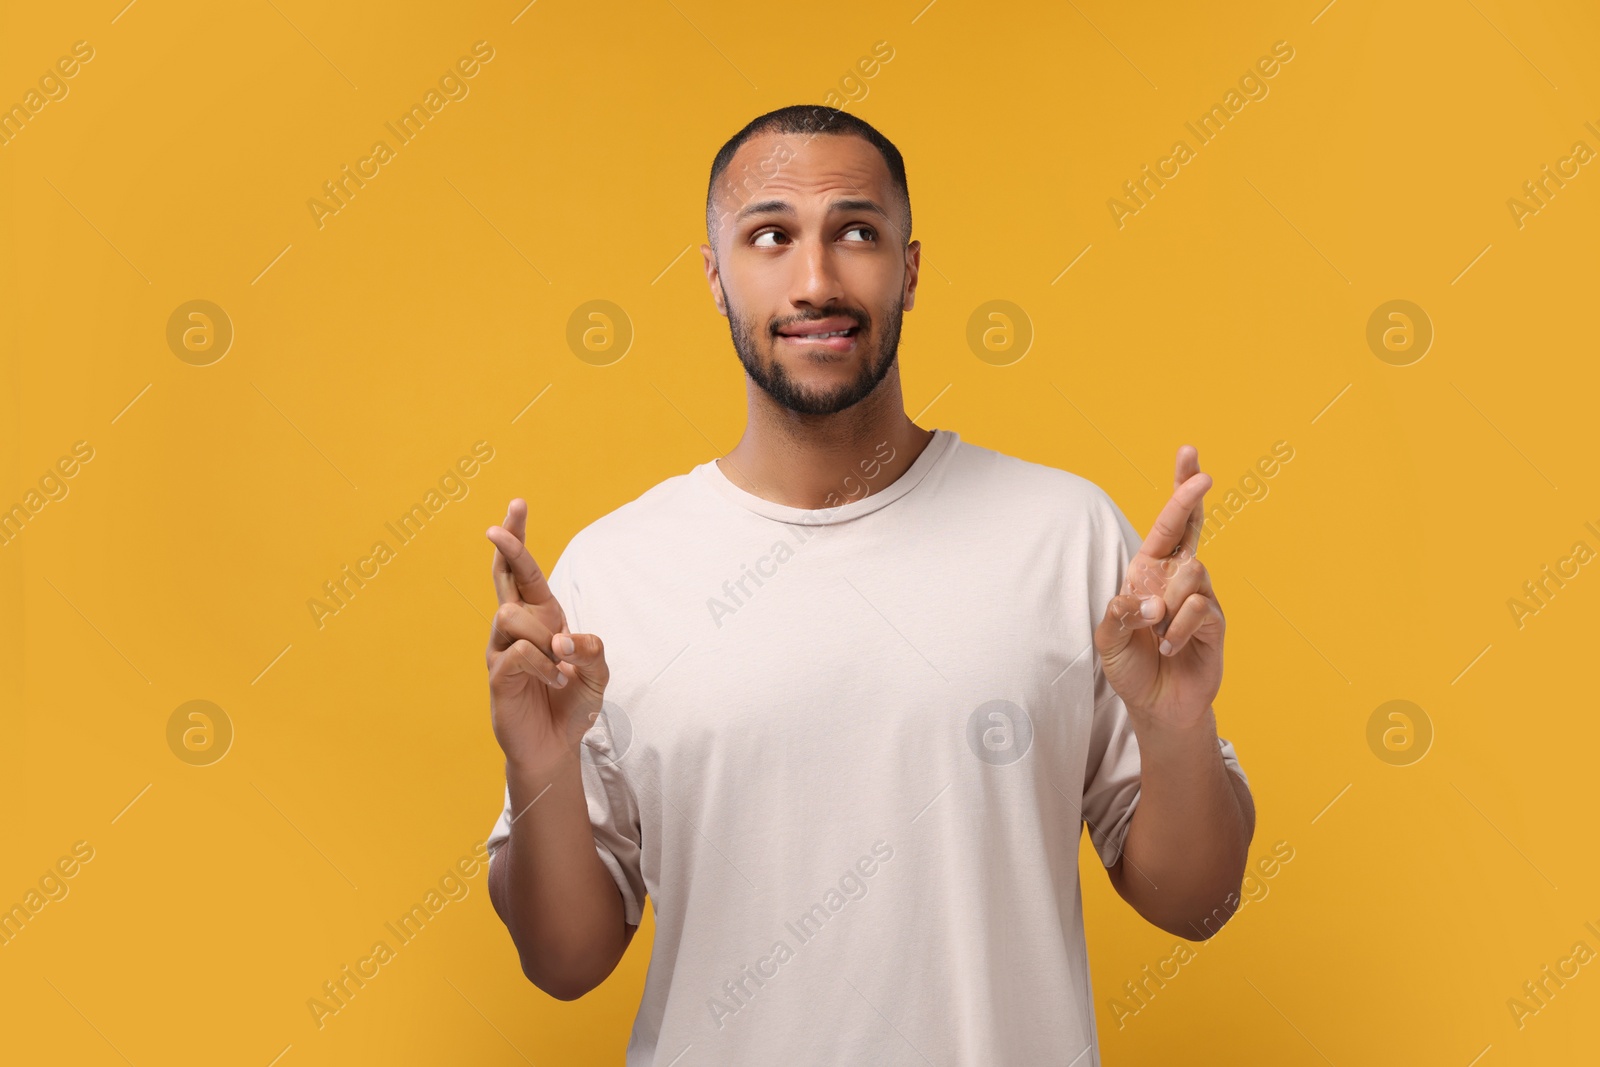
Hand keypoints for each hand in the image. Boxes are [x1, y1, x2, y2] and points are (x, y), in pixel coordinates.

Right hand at [484, 499, 609, 773]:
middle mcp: (516, 628)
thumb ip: (593, 651)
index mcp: (541, 617)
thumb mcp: (597, 674)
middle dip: (504, 547)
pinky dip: (542, 664)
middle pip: (502, 576)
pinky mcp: (497, 676)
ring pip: (510, 615)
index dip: (519, 538)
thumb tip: (570, 639)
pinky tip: (554, 681)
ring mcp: (501, 650)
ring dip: (542, 635)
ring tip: (561, 663)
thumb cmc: (571, 703)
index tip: (517, 504)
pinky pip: (515, 653)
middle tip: (495, 526)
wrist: (556, 746)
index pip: (524, 571)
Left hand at [1093, 446, 1223, 729]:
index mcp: (1149, 572)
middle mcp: (1177, 578)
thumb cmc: (1133, 667)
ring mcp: (1200, 597)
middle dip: (1191, 497)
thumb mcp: (1109, 639)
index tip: (1189, 453)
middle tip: (1203, 475)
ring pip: (1191, 571)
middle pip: (1191, 526)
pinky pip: (1198, 609)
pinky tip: (1170, 649)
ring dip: (1166, 603)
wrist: (1157, 706)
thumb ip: (1118, 614)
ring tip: (1156, 632)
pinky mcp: (1214, 622)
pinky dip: (1176, 631)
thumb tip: (1144, 599)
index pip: (1167, 524)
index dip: (1179, 489)